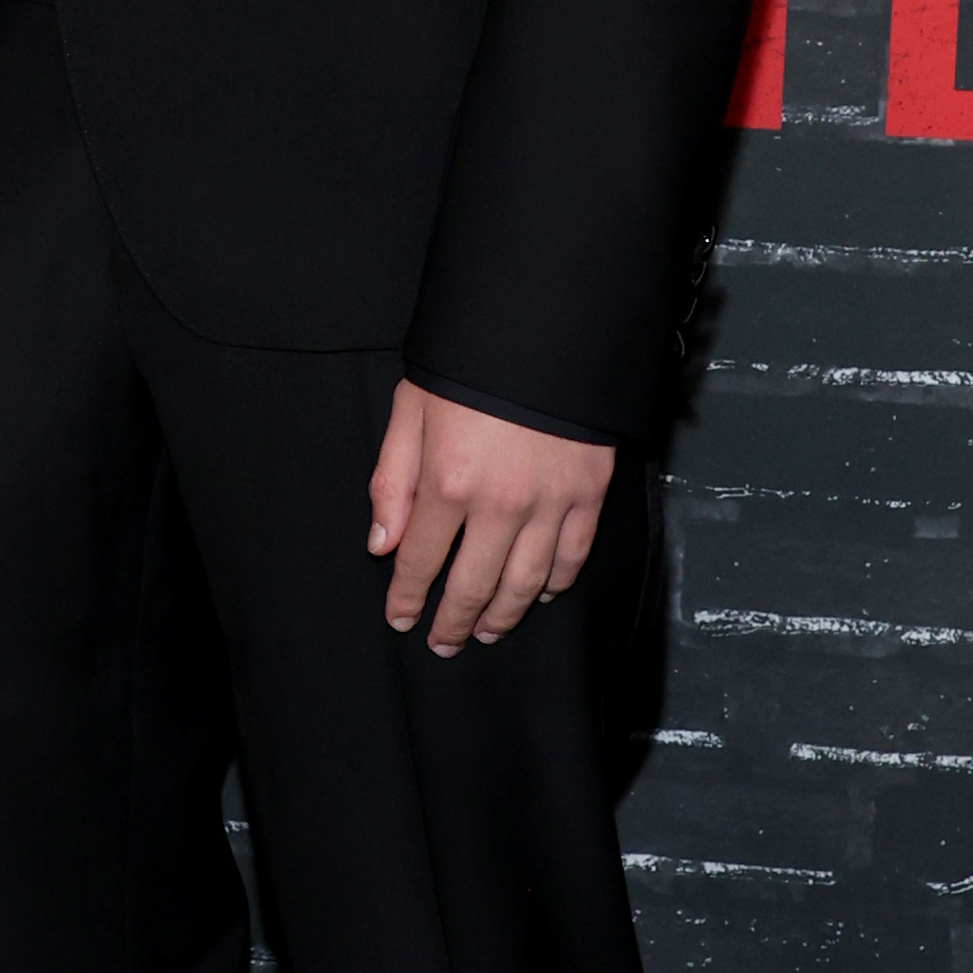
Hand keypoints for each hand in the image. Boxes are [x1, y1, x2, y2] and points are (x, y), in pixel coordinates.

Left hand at [366, 383, 612, 656]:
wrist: (547, 328)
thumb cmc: (469, 369)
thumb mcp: (412, 411)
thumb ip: (393, 482)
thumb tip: (383, 546)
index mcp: (448, 483)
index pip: (420, 561)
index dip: (407, 597)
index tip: (400, 619)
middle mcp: (500, 505)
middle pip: (472, 584)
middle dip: (453, 622)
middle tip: (443, 643)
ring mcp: (549, 504)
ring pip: (524, 583)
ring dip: (502, 615)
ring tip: (487, 632)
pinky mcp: (589, 494)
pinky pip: (571, 557)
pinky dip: (555, 584)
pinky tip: (540, 596)